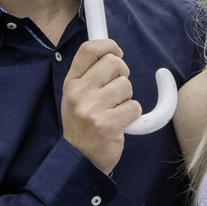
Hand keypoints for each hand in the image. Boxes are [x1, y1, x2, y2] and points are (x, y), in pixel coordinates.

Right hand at [61, 39, 141, 173]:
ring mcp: (93, 109)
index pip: (89, 49)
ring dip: (127, 98)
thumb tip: (114, 52)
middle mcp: (79, 93)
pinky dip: (133, 115)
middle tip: (117, 91)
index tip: (117, 52)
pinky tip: (121, 123)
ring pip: (126, 85)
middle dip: (122, 74)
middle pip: (114, 63)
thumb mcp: (76, 97)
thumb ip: (90, 75)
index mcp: (71, 83)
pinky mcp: (108, 124)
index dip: (108, 45)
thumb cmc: (83, 126)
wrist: (79, 160)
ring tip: (115, 110)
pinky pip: (135, 107)